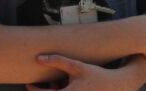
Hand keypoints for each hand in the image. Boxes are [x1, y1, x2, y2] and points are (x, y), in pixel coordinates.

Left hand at [25, 55, 140, 90]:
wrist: (116, 85)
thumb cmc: (96, 74)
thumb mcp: (77, 66)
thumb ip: (58, 61)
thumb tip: (39, 58)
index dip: (33, 88)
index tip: (29, 82)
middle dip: (47, 90)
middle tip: (48, 82)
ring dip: (57, 90)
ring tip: (63, 81)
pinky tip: (70, 85)